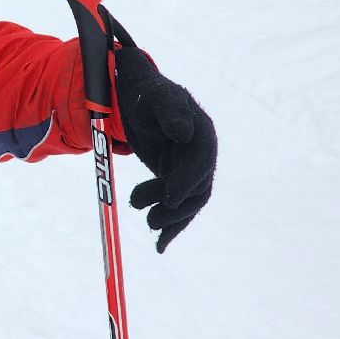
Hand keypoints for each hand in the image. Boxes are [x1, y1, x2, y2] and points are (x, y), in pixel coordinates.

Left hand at [113, 46, 215, 251]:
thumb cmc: (146, 93)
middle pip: (197, 188)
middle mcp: (201, 153)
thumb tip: (184, 132)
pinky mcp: (176, 178)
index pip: (200, 162)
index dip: (185, 181)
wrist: (138, 96)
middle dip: (175, 206)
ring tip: (147, 222)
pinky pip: (177, 206)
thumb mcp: (156, 96)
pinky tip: (160, 246)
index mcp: (201, 133)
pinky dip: (171, 226)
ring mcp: (190, 168)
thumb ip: (170, 111)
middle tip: (148, 216)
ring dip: (171, 218)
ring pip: (187, 202)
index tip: (167, 198)